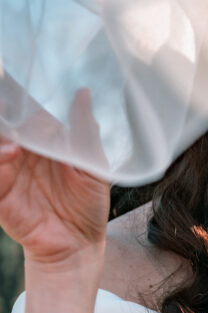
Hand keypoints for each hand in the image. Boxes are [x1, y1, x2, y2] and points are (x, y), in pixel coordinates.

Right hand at [0, 89, 108, 269]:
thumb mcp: (94, 167)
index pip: (24, 108)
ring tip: (5, 112)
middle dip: (3, 103)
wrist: (79, 244)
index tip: (8, 68)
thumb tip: (82, 93)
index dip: (15, 90)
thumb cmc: (89, 206)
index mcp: (44, 140)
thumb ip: (85, 132)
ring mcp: (8, 169)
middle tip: (3, 80)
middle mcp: (22, 150)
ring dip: (0, 125)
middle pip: (4, 119)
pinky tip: (11, 150)